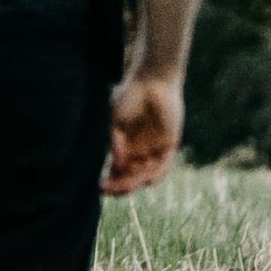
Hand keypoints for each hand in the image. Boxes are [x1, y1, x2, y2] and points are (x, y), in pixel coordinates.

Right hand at [103, 69, 184, 195]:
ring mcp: (155, 149)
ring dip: (134, 182)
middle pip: (131, 177)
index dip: (111, 181)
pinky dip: (155, 175)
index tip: (100, 187)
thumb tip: (116, 163)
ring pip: (146, 174)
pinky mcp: (170, 144)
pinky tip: (145, 181)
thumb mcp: (116, 122)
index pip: (119, 171)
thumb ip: (116, 143)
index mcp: (126, 147)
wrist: (150, 81)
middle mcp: (140, 151)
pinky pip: (164, 166)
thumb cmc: (129, 97)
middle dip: (120, 185)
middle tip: (107, 190)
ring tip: (123, 186)